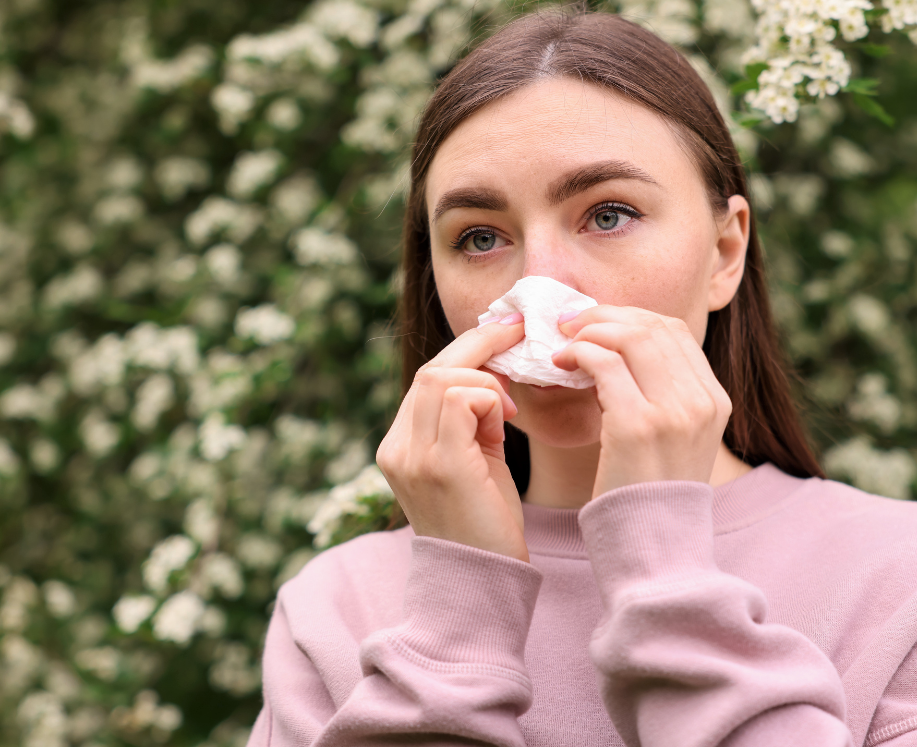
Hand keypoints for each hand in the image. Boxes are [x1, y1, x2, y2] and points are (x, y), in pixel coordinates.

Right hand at [376, 315, 529, 561]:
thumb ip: (472, 421)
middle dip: (481, 347)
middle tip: (520, 336)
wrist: (481, 586)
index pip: (429, 377)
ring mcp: (411, 457)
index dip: (468, 349)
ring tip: (510, 413)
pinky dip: (490, 400)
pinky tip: (506, 425)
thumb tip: (493, 374)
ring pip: (443, 377)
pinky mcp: (438, 465)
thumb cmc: (486, 526)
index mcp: (400, 445)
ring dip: (487, 383)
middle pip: (433, 368)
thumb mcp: (473, 463)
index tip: (507, 330)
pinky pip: (459, 399)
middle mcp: (397, 448)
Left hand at [552, 306, 730, 496]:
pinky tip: (560, 366)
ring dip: (588, 332)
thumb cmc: (650, 494)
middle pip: (652, 325)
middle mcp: (702, 400)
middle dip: (604, 316)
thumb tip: (616, 351)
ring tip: (562, 345)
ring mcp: (674, 412)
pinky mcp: (638, 426)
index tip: (594, 322)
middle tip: (568, 324)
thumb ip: (660, 395)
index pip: (674, 330)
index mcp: (715, 400)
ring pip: (629, 336)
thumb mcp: (674, 439)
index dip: (629, 317)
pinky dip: (577, 354)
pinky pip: (603, 364)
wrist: (654, 548)